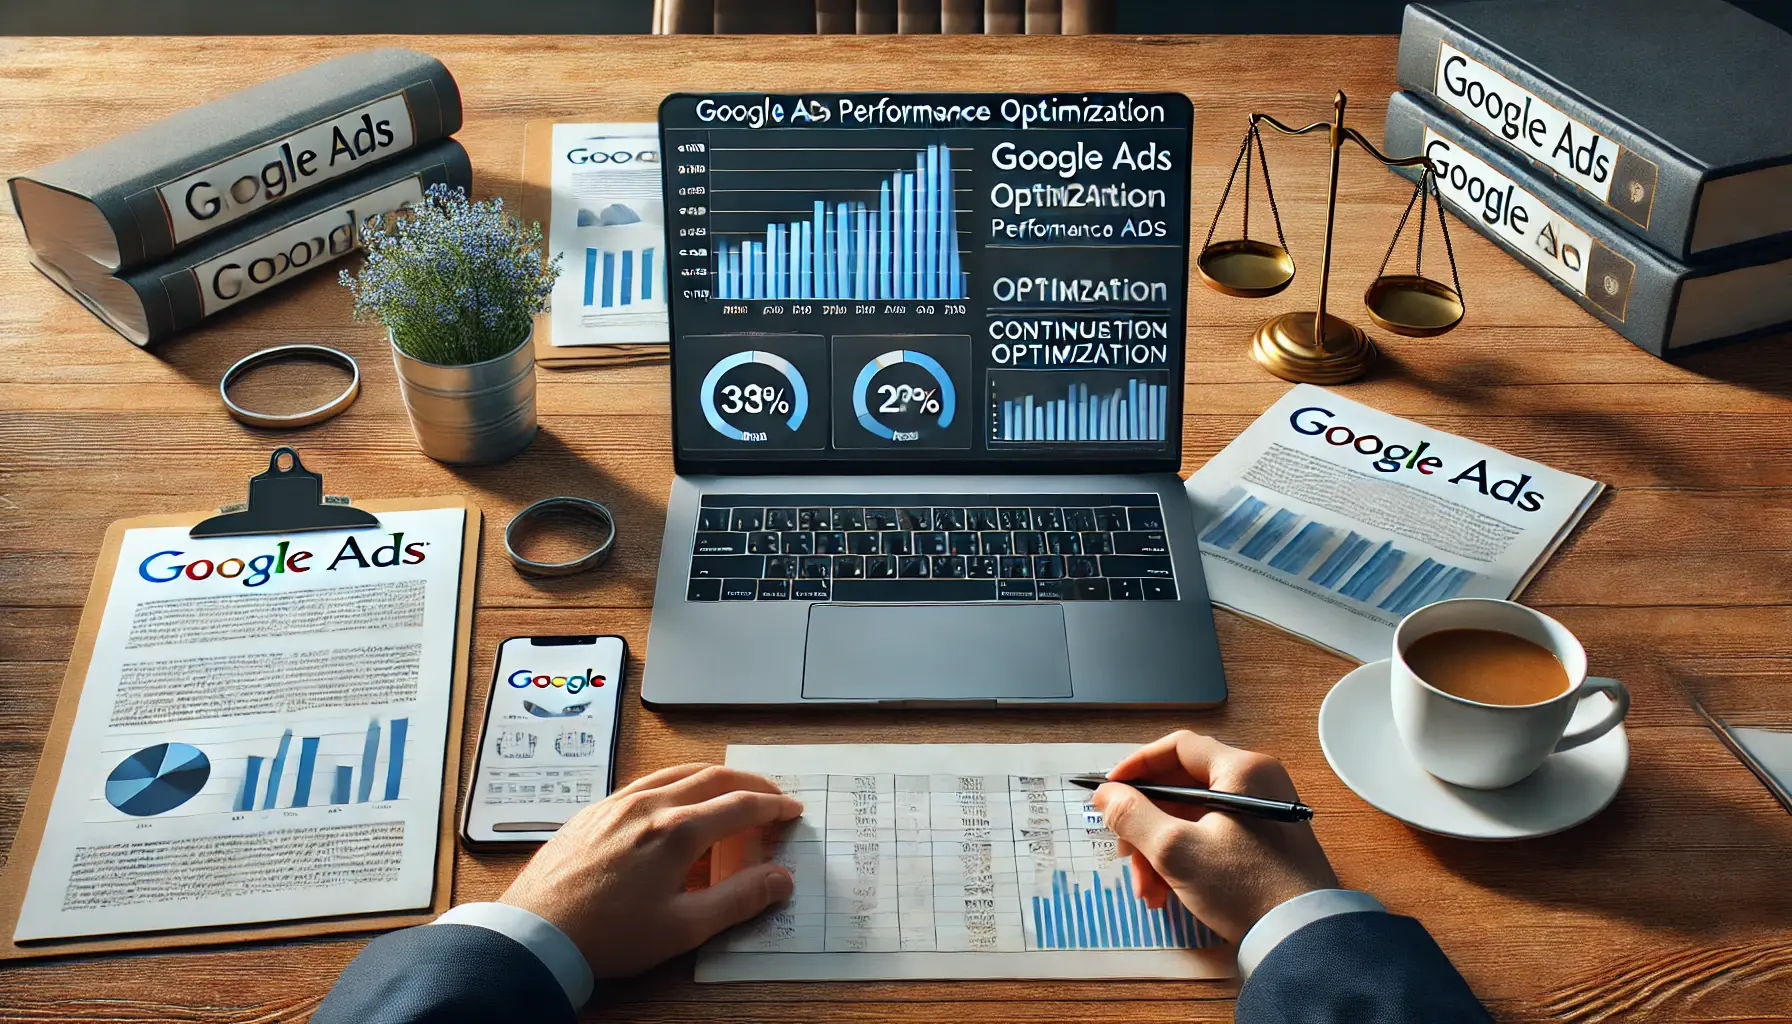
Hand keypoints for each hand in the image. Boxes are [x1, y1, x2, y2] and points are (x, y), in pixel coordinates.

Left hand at [499, 763, 802, 976]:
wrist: (536, 933)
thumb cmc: (608, 935)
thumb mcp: (683, 928)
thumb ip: (738, 899)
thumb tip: (781, 879)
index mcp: (677, 831)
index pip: (740, 806)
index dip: (773, 808)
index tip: (791, 812)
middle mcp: (650, 805)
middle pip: (714, 778)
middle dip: (750, 785)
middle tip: (772, 798)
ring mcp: (619, 803)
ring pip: (679, 773)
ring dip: (714, 777)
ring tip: (732, 792)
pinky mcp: (596, 810)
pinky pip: (648, 781)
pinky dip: (678, 781)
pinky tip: (678, 799)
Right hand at [1090, 731, 1337, 943]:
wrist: (1302, 937)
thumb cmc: (1245, 887)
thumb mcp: (1177, 851)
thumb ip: (1133, 816)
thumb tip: (1106, 795)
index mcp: (1242, 770)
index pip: (1177, 747)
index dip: (1137, 766)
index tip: (1110, 792)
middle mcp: (1256, 783)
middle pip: (1182, 788)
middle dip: (1146, 825)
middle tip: (1125, 852)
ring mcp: (1262, 813)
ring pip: (1193, 818)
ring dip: (1161, 851)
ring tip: (1148, 890)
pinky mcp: (1265, 841)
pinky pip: (1212, 837)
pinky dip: (1186, 859)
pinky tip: (1168, 892)